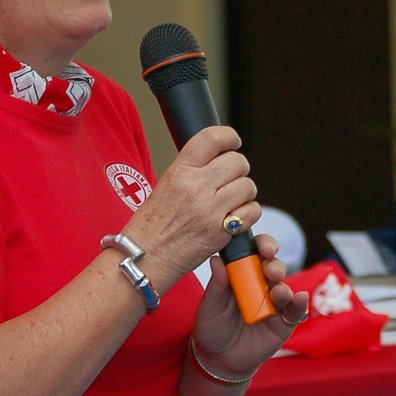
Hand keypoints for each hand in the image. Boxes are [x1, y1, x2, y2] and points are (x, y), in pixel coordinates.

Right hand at [122, 125, 257, 290]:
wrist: (144, 258)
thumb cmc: (151, 225)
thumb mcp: (165, 186)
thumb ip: (191, 171)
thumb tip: (218, 159)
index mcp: (179, 171)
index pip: (212, 138)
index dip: (228, 136)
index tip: (233, 142)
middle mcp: (196, 187)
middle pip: (237, 162)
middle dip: (239, 169)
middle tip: (230, 179)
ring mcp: (210, 209)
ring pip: (248, 186)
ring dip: (244, 193)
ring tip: (230, 201)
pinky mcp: (221, 231)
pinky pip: (251, 211)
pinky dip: (247, 214)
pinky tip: (233, 218)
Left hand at [191, 233, 310, 376]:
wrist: (219, 361)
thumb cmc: (211, 328)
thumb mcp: (210, 307)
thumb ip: (217, 285)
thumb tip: (216, 259)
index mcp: (243, 275)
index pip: (256, 252)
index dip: (262, 245)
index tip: (262, 247)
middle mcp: (262, 285)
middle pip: (274, 267)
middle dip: (274, 266)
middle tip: (269, 271)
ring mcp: (275, 304)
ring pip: (285, 287)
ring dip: (283, 286)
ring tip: (277, 292)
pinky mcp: (284, 323)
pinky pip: (296, 310)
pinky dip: (300, 303)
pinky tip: (300, 298)